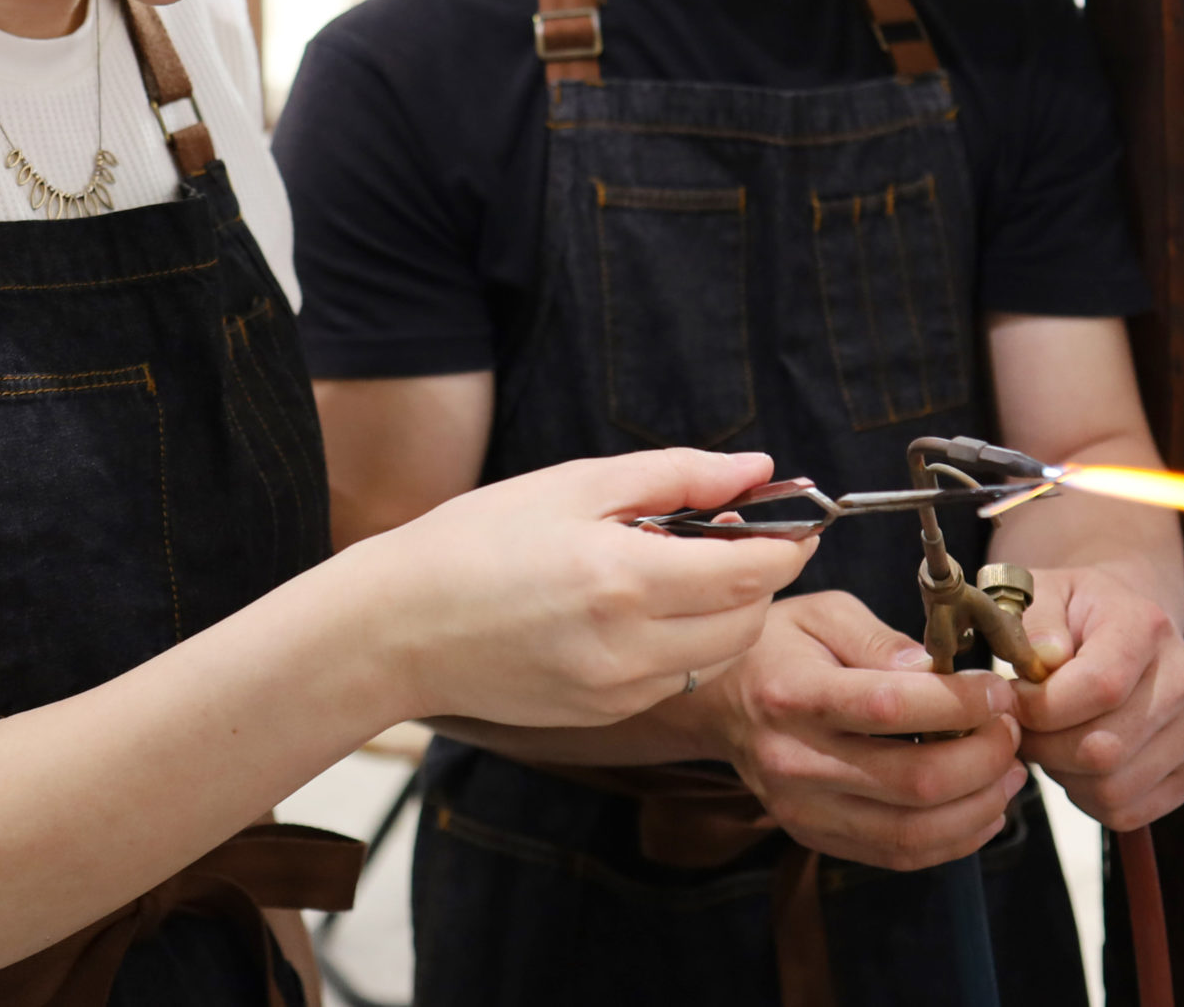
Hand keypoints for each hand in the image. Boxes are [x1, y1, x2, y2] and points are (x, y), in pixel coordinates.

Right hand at [348, 450, 815, 728]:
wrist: (397, 626)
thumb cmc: (475, 541)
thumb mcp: (574, 484)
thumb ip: (676, 474)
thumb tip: (756, 467)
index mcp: (624, 578)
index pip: (754, 572)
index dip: (785, 544)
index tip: (786, 520)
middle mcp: (629, 647)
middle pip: (749, 620)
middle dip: (756, 578)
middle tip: (722, 536)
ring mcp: (617, 692)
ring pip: (719, 657)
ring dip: (722, 614)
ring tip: (674, 569)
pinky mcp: (603, 716)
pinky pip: (675, 679)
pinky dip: (680, 643)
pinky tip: (635, 608)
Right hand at [697, 590, 1025, 871]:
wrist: (715, 702)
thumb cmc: (776, 646)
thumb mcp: (823, 613)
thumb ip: (882, 641)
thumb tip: (941, 672)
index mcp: (795, 694)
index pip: (890, 708)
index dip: (960, 703)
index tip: (999, 692)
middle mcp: (795, 760)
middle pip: (913, 782)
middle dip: (984, 758)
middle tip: (1012, 731)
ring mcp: (802, 808)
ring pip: (912, 832)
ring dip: (979, 807)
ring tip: (1009, 773)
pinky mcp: (814, 835)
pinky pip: (897, 855)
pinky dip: (954, 839)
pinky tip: (982, 808)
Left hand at [1012, 565, 1183, 828]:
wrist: (1124, 627)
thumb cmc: (1072, 615)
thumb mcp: (1044, 594)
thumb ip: (1035, 621)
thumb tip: (1047, 657)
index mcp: (1147, 626)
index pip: (1100, 687)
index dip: (1041, 706)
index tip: (1011, 698)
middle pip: (1104, 748)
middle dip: (1044, 746)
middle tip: (1022, 727)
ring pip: (1112, 788)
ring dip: (1062, 774)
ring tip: (1050, 740)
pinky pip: (1128, 812)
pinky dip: (1086, 798)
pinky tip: (1075, 762)